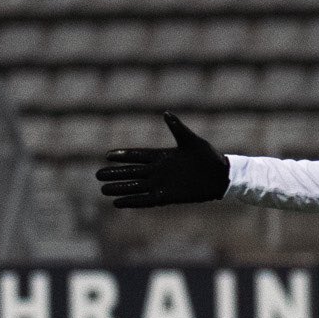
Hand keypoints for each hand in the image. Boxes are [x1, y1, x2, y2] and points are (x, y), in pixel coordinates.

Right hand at [97, 113, 230, 207]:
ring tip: (103, 190)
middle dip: (115, 173)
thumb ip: (178, 129)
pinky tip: (119, 203)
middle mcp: (159, 170)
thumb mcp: (192, 141)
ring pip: (135, 186)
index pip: (138, 155)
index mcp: (162, 156)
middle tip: (97, 175)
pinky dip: (133, 201)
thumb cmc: (209, 157)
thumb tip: (166, 114)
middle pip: (131, 172)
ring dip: (120, 188)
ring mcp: (162, 184)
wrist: (221, 176)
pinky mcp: (167, 196)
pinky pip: (146, 200)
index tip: (107, 156)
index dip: (123, 156)